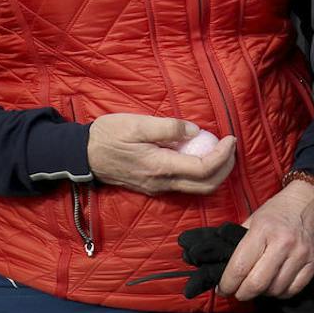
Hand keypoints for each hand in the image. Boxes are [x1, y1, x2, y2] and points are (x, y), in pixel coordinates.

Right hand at [86, 114, 235, 195]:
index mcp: (160, 167)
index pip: (204, 169)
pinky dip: (201, 173)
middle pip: (206, 185)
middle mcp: (162, 183)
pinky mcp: (153, 187)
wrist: (82, 155)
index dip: (224, 155)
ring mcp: (157, 188)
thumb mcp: (137, 123)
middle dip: (226, 167)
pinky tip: (199, 154)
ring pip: (197, 188)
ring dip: (215, 172)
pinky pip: (185, 185)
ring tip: (220, 149)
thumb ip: (169, 128)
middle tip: (231, 146)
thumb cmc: (108, 135)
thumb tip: (196, 132)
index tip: (230, 138)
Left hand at [216, 179, 313, 300]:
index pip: (239, 267)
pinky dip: (282, 293)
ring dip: (263, 293)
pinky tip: (276, 285)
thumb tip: (225, 269)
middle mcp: (283, 243)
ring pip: (276, 290)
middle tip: (238, 292)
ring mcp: (301, 253)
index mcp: (263, 230)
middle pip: (257, 284)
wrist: (311, 198)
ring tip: (259, 285)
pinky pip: (294, 289)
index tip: (223, 289)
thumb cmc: (279, 209)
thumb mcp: (254, 219)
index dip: (227, 284)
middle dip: (242, 294)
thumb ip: (240, 243)